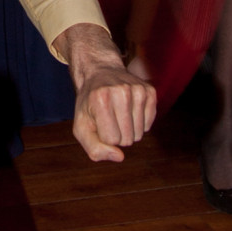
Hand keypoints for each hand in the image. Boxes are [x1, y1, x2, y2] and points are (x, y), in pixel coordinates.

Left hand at [61, 24, 155, 162]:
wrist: (100, 73)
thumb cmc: (89, 105)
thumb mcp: (81, 127)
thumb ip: (94, 148)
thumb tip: (119, 157)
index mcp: (101, 100)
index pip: (111, 140)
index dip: (104, 136)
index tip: (98, 122)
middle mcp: (121, 92)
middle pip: (127, 139)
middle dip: (117, 135)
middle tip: (108, 118)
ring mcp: (138, 90)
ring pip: (139, 134)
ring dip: (128, 130)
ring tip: (118, 113)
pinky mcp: (150, 91)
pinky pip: (149, 125)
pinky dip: (139, 123)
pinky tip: (129, 110)